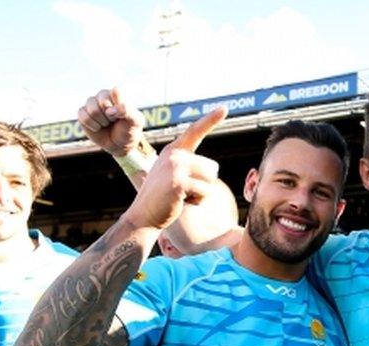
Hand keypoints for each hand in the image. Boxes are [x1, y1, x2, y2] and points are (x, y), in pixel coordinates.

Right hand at [78, 88, 145, 156]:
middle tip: (114, 120)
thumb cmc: (129, 130)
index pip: (116, 92)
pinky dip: (92, 126)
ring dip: (101, 122)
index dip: (118, 106)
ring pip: (92, 110)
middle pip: (103, 103)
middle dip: (110, 116)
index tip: (122, 115)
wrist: (119, 144)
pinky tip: (98, 127)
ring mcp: (91, 104)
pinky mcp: (82, 113)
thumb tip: (110, 110)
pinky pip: (83, 117)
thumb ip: (127, 112)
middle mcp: (103, 95)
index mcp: (117, 94)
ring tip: (106, 123)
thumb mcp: (135, 122)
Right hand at [123, 107, 226, 231]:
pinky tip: (180, 202)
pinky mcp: (179, 182)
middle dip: (204, 184)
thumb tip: (212, 169)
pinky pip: (205, 192)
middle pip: (212, 168)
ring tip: (182, 196)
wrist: (143, 215)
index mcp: (173, 150)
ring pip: (211, 180)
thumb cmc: (162, 198)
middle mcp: (174, 154)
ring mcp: (176, 167)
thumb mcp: (173, 175)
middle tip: (183, 191)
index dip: (211, 119)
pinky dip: (197, 202)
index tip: (224, 108)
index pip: (195, 131)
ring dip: (201, 193)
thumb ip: (188, 166)